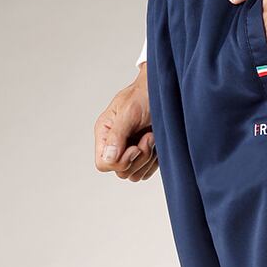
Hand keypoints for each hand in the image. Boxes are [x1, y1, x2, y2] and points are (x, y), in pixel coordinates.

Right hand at [94, 63, 157, 181]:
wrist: (163, 91)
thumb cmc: (144, 95)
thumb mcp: (129, 112)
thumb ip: (117, 136)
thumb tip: (108, 158)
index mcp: (105, 133)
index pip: (103, 164)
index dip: (120, 162)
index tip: (134, 148)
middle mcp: (115, 145)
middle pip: (121, 172)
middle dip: (138, 158)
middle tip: (148, 137)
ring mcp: (129, 153)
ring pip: (134, 175)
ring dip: (148, 159)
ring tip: (152, 137)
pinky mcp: (144, 158)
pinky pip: (146, 173)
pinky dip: (154, 162)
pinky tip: (157, 144)